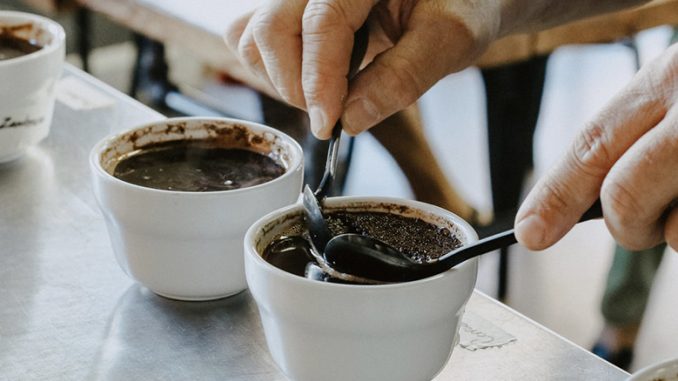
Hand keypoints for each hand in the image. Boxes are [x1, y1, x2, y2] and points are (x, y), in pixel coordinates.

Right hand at [225, 0, 500, 138]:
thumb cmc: (464, 4)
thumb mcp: (452, 39)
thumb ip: (403, 76)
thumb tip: (350, 119)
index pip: (322, 23)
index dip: (320, 80)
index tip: (329, 126)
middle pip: (271, 28)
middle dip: (296, 85)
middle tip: (332, 116)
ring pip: (253, 36)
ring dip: (281, 79)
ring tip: (326, 96)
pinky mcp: (293, 9)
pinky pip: (252, 36)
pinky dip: (271, 68)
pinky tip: (310, 81)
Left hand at [515, 43, 677, 251]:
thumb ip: (639, 130)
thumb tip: (595, 195)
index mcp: (666, 79)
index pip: (590, 145)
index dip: (554, 196)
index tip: (529, 232)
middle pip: (622, 197)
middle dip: (625, 227)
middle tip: (643, 225)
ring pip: (672, 230)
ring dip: (675, 230)